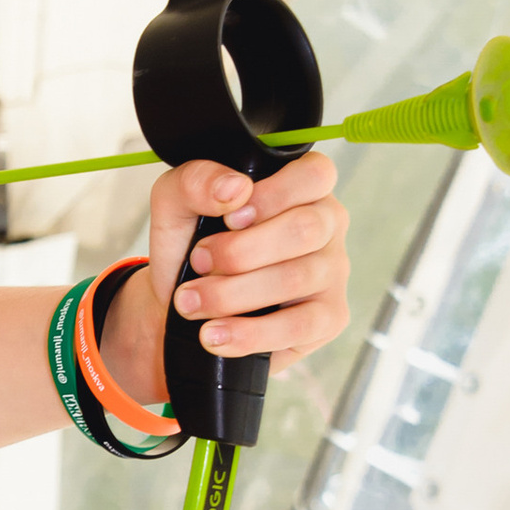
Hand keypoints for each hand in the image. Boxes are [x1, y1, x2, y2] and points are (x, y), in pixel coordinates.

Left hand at [144, 147, 347, 383]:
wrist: (183, 307)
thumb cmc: (192, 248)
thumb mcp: (176, 204)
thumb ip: (196, 181)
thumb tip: (235, 187)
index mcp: (301, 188)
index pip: (315, 175)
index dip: (272, 196)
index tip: (230, 219)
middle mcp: (326, 226)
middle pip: (305, 229)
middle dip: (240, 251)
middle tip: (198, 262)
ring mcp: (332, 273)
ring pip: (296, 279)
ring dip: (232, 294)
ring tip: (191, 302)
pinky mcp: (328, 318)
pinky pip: (299, 326)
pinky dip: (249, 333)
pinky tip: (216, 334)